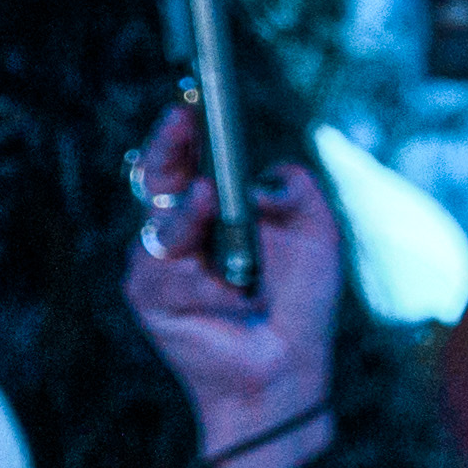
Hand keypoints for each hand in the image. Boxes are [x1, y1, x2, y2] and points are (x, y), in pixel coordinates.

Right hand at [120, 103, 345, 455]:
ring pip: (162, 220)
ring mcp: (160, 263)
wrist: (288, 370)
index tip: (196, 98)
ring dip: (188, 210)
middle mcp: (180, 233)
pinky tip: (221, 258)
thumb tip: (268, 172)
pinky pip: (166, 265)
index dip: (188, 131)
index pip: (189, 161)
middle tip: (183, 117)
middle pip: (158, 177)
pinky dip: (197, 256)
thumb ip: (299, 193)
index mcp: (213, 214)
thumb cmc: (298, 306)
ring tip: (210, 198)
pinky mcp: (150, 295)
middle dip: (169, 145)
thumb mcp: (316, 238)